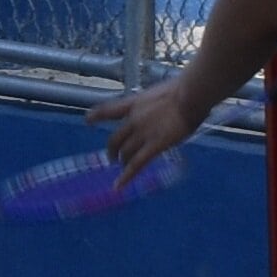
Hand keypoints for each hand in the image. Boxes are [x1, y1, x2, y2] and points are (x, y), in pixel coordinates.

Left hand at [93, 73, 214, 175]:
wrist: (189, 96)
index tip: (87, 120)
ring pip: (125, 152)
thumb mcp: (160, 94)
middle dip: (112, 150)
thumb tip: (161, 112)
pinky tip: (119, 185)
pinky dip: (126, 176)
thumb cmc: (183, 91)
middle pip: (115, 138)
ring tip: (122, 169)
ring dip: (122, 162)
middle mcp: (133, 120)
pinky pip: (137, 164)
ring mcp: (142, 134)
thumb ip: (154, 106)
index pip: (109, 109)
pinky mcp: (154, 146)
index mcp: (134, 103)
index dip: (96, 116)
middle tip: (112, 158)